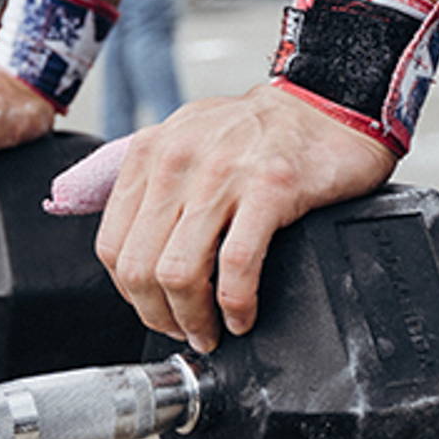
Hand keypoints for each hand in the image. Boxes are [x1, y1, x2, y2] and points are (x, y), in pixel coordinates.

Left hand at [94, 85, 395, 353]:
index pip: (112, 245)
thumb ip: (154, 188)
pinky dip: (236, 305)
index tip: (154, 310)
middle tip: (185, 330)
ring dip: (194, 319)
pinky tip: (242, 314)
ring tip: (212, 330)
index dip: (131, 295)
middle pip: (140, 267)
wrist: (326, 108)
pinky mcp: (269, 188)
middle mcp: (178, 160)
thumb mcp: (187, 143)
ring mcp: (223, 174)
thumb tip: (134, 255)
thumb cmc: (259, 135)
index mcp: (151, 152)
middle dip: (159, 315)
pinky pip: (236, 265)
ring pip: (179, 273)